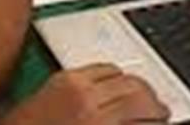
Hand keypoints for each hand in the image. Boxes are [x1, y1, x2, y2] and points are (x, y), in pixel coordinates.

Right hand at [0, 63, 169, 124]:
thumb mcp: (31, 108)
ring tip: (158, 118)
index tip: (126, 90)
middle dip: (146, 95)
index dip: (122, 82)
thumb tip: (76, 101)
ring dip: (155, 112)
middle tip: (152, 105)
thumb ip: (54, 98)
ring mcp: (102, 122)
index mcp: (65, 83)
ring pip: (146, 106)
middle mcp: (87, 98)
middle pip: (133, 85)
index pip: (109, 70)